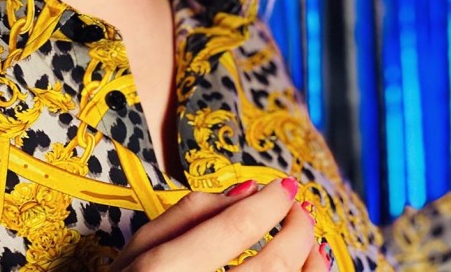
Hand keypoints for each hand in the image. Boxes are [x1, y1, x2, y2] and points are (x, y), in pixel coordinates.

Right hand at [109, 177, 332, 270]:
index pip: (235, 228)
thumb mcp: (140, 247)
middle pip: (271, 267)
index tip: (287, 186)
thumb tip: (245, 190)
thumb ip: (188, 214)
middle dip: (298, 231)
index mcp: (166, 269)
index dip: (271, 203)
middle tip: (301, 210)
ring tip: (311, 244)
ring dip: (309, 265)